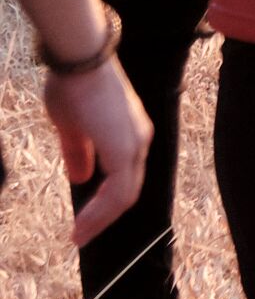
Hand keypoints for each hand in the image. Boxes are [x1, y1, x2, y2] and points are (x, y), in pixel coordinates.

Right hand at [43, 60, 149, 246]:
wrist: (79, 61)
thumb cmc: (74, 87)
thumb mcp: (72, 127)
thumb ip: (79, 153)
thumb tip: (80, 179)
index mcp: (128, 136)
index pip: (124, 178)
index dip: (105, 203)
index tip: (84, 221)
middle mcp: (138, 141)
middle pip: (128, 191)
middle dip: (104, 217)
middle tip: (82, 236)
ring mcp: (134, 144)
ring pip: (125, 195)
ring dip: (101, 219)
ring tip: (79, 236)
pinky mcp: (124, 148)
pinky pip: (118, 191)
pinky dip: (101, 212)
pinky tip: (83, 224)